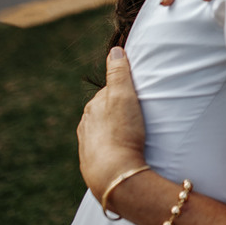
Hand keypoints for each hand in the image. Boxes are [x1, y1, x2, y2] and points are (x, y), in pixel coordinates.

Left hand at [77, 47, 148, 203]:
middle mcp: (86, 125)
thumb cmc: (121, 132)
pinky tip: (124, 152)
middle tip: (139, 116)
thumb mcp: (123, 97)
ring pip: (102, 132)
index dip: (124, 92)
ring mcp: (87, 145)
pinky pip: (104, 150)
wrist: (113, 173)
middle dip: (118, 112)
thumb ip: (119, 73)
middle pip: (104, 112)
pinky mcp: (92, 164)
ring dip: (115, 131)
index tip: (138, 95)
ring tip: (133, 136)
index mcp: (93, 108)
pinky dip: (113, 148)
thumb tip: (115, 50)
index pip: (108, 93)